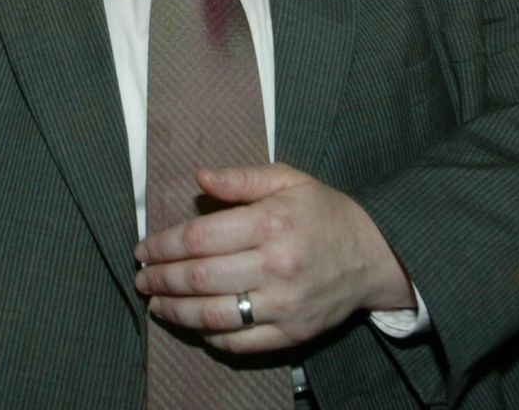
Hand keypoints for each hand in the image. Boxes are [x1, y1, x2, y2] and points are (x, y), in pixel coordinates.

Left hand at [132, 164, 411, 353]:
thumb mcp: (288, 180)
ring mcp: (284, 304)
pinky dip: (211, 336)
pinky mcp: (293, 333)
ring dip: (175, 312)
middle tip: (142, 278)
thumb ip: (241, 179)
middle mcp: (275, 266)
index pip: (198, 239)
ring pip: (213, 314)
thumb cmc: (325, 213)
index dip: (162, 246)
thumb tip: (198, 178)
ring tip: (156, 305)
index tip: (142, 250)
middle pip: (199, 278)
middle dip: (160, 280)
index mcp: (270, 223)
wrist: (376, 255)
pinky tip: (195, 325)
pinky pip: (241, 342)